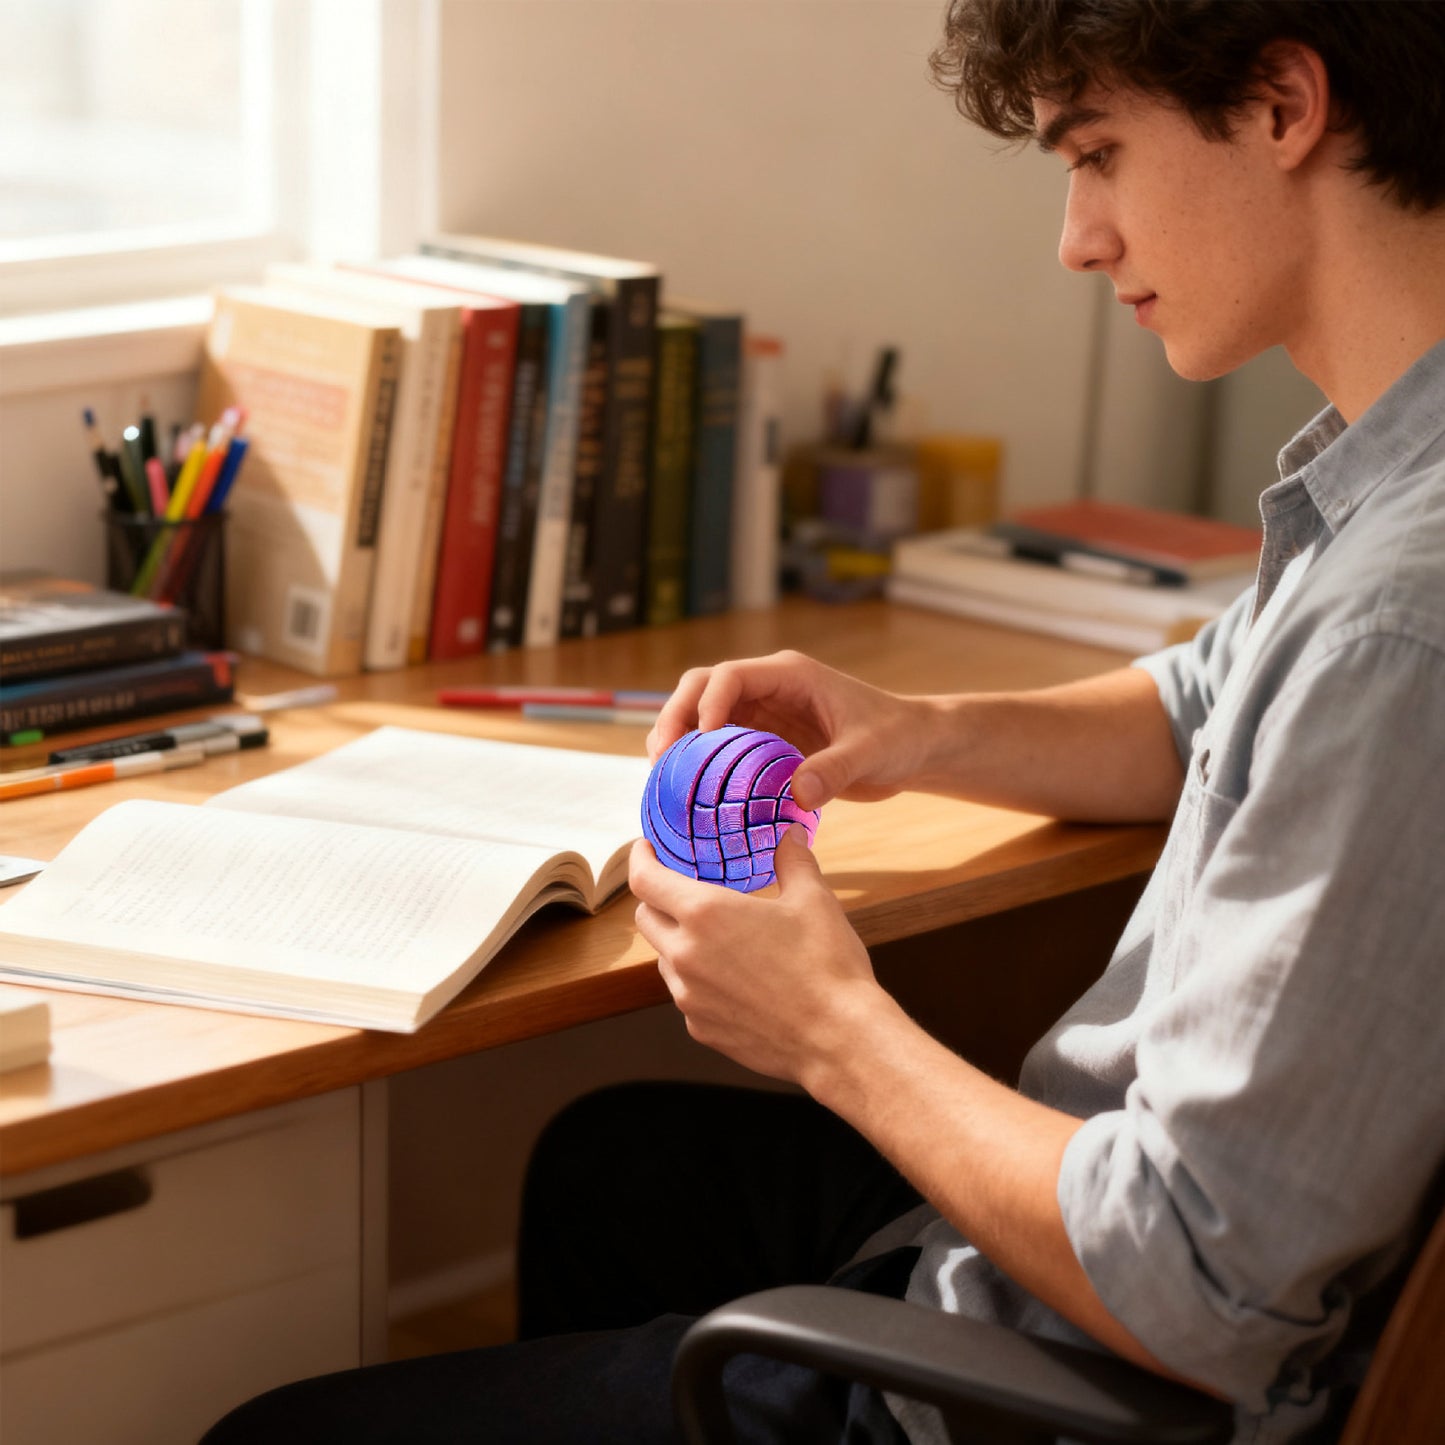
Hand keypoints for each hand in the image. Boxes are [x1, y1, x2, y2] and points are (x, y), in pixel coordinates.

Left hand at [630, 825, 883, 1083]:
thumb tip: (790, 834)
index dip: (640, 859)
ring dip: (679, 942)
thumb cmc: (827, 966)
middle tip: (683, 889)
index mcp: (706, 914)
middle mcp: (686, 955)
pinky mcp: (700, 1028)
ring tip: (718, 937)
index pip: (645, 880)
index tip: (646, 848)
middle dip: (656, 899)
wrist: (838, 1040)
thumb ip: (793, 860)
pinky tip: (735, 979)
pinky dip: (699, 980)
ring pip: (664, 959)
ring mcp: (689, 997)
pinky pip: (686, 995)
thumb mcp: (814, 900)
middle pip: (645, 918)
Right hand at [647, 650, 934, 810]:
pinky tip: (685, 790)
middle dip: (675, 716)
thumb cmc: (896, 738)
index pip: (730, 675)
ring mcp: (762, 714)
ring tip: (661, 775)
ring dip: (677, 739)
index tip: (699, 739)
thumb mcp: (870, 752)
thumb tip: (797, 792)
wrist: (912, 747)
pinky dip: (698, 762)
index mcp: (790, 675)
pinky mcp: (763, 741)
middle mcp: (768, 688)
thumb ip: (836, 769)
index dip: (707, 702)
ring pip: (702, 715)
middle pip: (702, 688)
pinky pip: (719, 747)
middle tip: (661, 757)